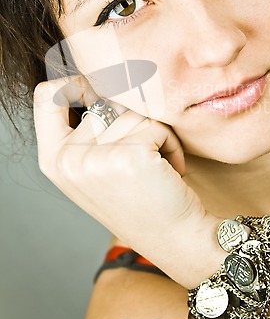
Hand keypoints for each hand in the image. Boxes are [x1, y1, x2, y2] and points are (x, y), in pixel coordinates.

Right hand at [33, 75, 224, 287]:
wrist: (173, 239)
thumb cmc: (138, 200)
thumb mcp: (96, 166)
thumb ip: (87, 128)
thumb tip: (103, 79)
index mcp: (53, 159)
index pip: (46, 95)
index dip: (74, 85)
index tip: (98, 97)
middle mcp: (67, 159)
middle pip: (106, 100)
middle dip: (134, 121)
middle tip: (142, 155)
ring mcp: (96, 158)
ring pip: (135, 111)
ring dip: (156, 134)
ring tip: (156, 167)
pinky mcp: (130, 155)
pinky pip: (158, 125)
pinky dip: (172, 143)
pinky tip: (170, 170)